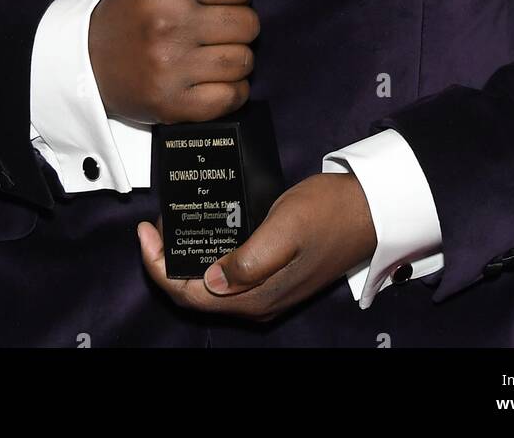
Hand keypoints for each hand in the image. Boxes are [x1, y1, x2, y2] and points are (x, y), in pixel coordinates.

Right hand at [88, 0, 279, 122]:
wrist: (89, 58)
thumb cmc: (137, 12)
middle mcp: (169, 25)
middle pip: (248, 24)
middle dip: (239, 25)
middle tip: (216, 29)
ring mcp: (171, 67)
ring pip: (244, 61)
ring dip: (236, 58)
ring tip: (213, 53)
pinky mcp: (173, 104)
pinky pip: (232, 97)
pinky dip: (232, 90)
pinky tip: (213, 79)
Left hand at [138, 171, 376, 322]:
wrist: (369, 210)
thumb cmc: (328, 212)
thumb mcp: (284, 227)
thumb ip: (248, 258)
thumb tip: (209, 281)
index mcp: (256, 296)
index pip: (190, 295)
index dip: (159, 267)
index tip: (144, 232)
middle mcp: (258, 303)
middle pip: (195, 295)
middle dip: (166, 264)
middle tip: (153, 227)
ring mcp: (267, 293)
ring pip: (209, 288)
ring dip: (184, 261)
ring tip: (171, 227)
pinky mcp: (274, 278)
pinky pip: (227, 277)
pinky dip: (206, 258)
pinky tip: (202, 233)